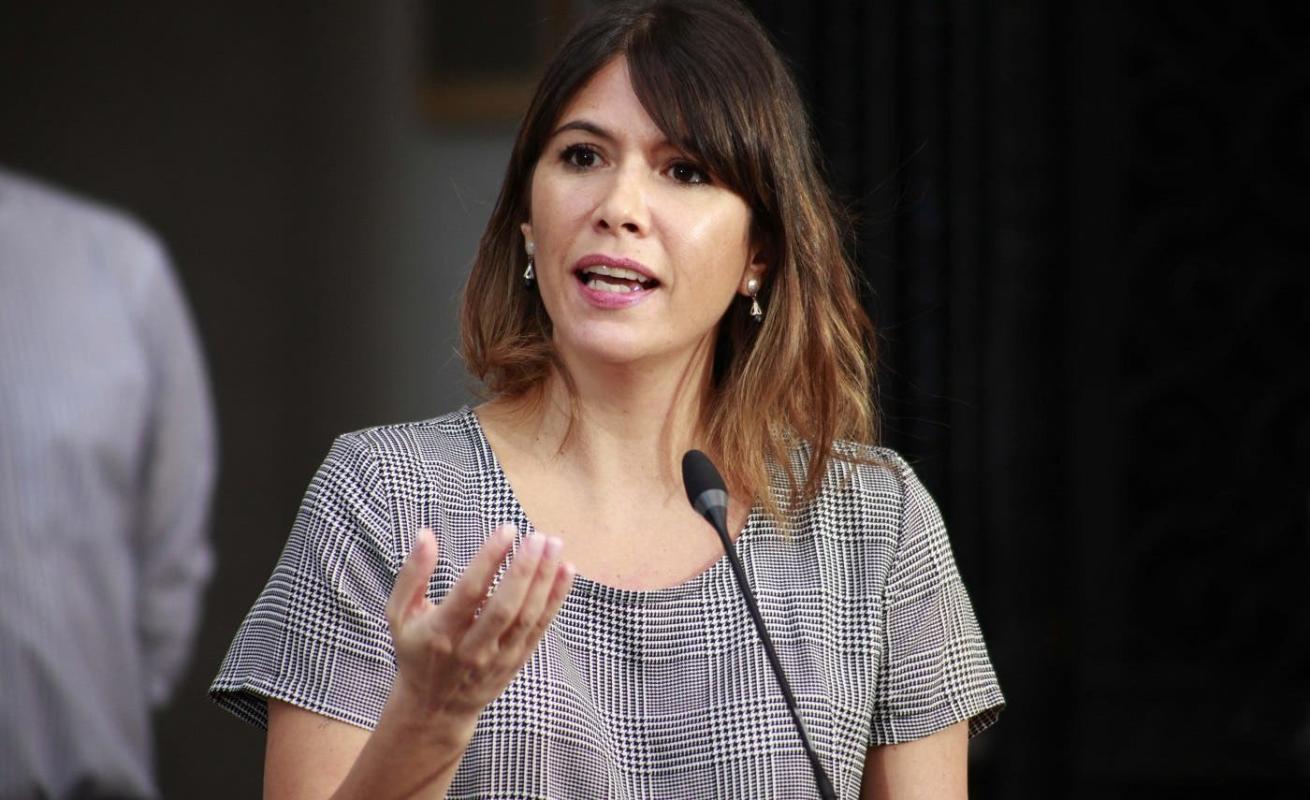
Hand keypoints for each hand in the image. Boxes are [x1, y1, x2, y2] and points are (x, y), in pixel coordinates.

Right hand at [383, 525, 573, 734]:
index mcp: (441, 632)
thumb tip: (426, 534)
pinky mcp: (517, 661)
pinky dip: (555, 599)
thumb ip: (412, 574)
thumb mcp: (401, 615)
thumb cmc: (417, 650)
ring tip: (554, 545)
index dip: (490, 558)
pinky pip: (540, 628)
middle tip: (538, 537)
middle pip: (504, 607)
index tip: (507, 529)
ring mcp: (498, 658)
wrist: (435, 708)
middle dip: (524, 570)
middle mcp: (472, 648)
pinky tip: (567, 571)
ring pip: (527, 617)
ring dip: (545, 580)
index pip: (470, 591)